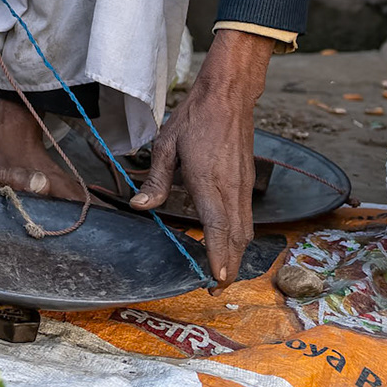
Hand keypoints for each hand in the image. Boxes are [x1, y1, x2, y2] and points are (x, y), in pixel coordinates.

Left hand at [130, 28, 274, 282]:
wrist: (228, 98)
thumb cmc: (195, 120)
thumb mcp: (166, 146)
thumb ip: (156, 179)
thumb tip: (139, 205)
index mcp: (209, 181)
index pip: (217, 227)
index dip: (218, 256)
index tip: (216, 279)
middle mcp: (231, 189)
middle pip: (237, 238)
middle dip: (230, 267)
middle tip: (215, 288)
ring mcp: (243, 187)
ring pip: (246, 231)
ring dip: (237, 255)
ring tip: (223, 274)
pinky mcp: (246, 183)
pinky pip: (247, 219)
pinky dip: (241, 238)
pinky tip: (230, 245)